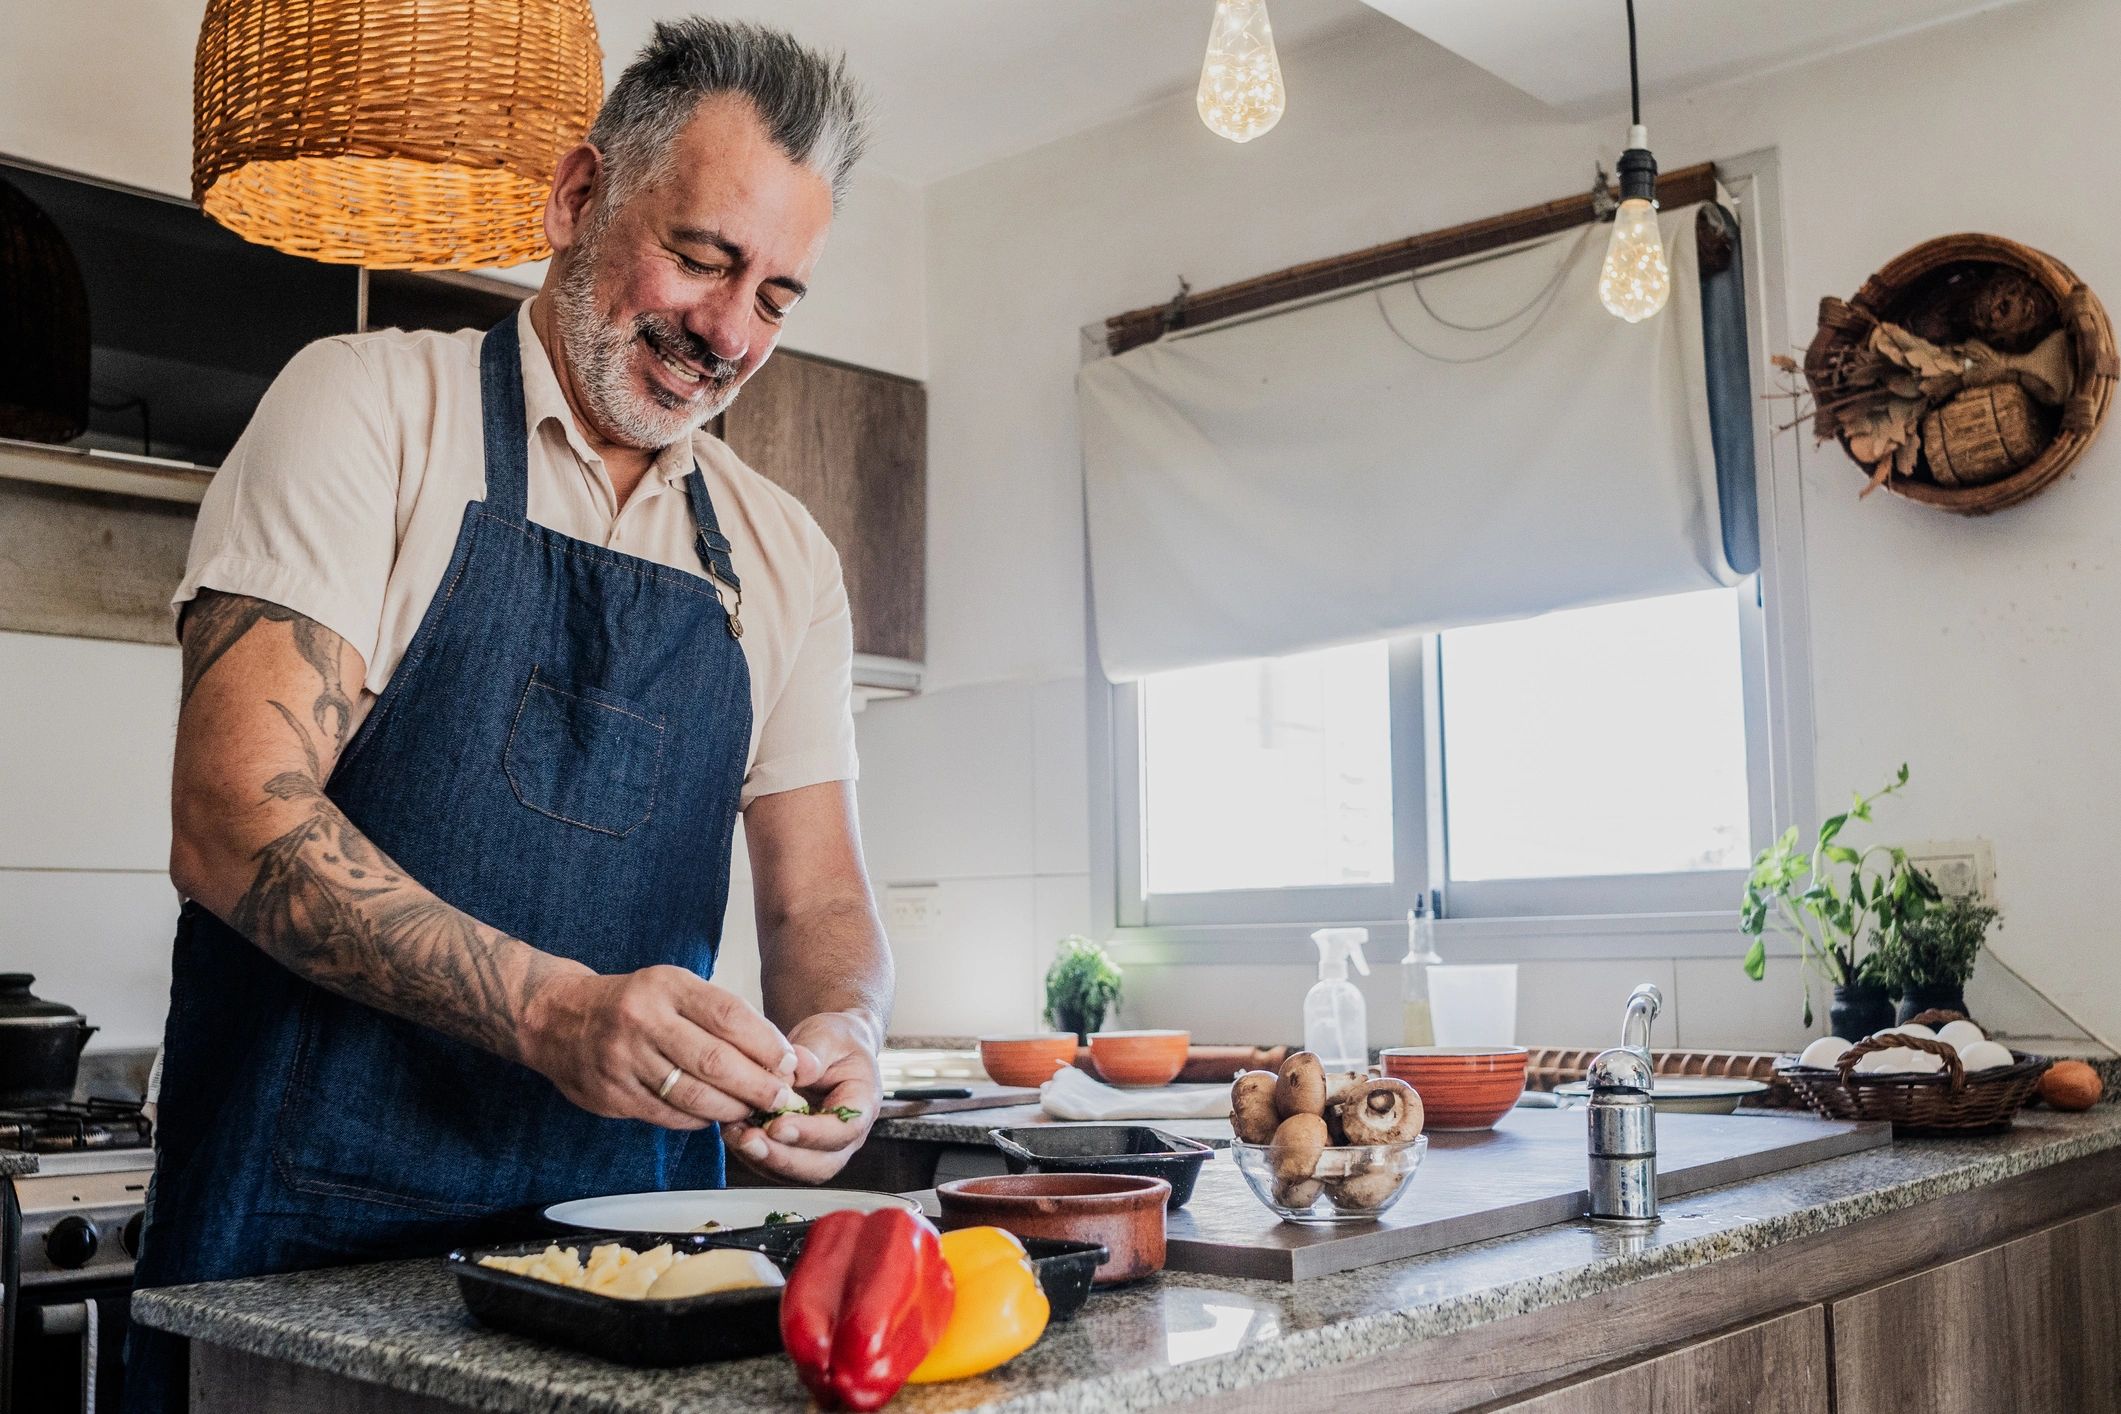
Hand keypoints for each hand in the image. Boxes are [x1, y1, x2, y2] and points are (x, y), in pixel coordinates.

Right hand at [520, 964, 799, 1128]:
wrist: (558, 1018)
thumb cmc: (632, 1003)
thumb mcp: (672, 987)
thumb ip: (718, 1014)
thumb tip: (775, 1053)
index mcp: (665, 986)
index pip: (729, 1016)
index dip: (765, 1044)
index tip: (789, 1063)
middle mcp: (643, 1020)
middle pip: (714, 1061)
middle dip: (756, 1085)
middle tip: (781, 1099)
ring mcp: (623, 1060)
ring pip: (692, 1095)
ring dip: (731, 1108)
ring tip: (752, 1111)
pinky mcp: (611, 1094)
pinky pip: (667, 1115)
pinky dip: (697, 1120)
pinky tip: (713, 1117)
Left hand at [721, 1010, 881, 1182]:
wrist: (830, 1048)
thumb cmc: (835, 1041)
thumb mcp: (828, 1035)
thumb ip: (814, 1053)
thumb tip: (797, 1069)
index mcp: (862, 1103)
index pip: (842, 1131)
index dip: (810, 1134)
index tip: (778, 1125)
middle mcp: (847, 1135)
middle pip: (821, 1165)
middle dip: (782, 1157)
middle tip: (750, 1141)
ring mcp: (822, 1147)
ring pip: (796, 1171)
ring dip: (763, 1159)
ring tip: (735, 1133)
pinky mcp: (798, 1149)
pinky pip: (777, 1164)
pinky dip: (753, 1154)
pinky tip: (734, 1131)